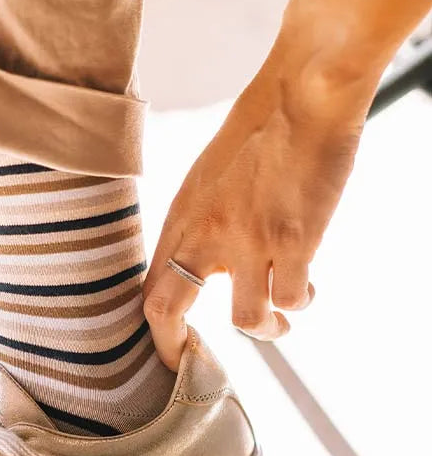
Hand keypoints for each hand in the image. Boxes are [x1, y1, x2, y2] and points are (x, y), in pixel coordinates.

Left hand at [142, 36, 377, 369]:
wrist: (303, 93)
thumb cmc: (261, 127)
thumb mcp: (208, 176)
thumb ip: (200, 223)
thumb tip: (202, 264)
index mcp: (181, 216)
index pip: (148, 288)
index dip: (155, 329)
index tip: (171, 347)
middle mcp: (205, 233)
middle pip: (166, 312)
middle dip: (176, 350)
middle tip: (195, 361)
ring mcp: (249, 241)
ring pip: (245, 320)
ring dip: (265, 329)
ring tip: (278, 320)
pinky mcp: (294, 241)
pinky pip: (293, 298)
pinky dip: (301, 301)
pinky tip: (307, 288)